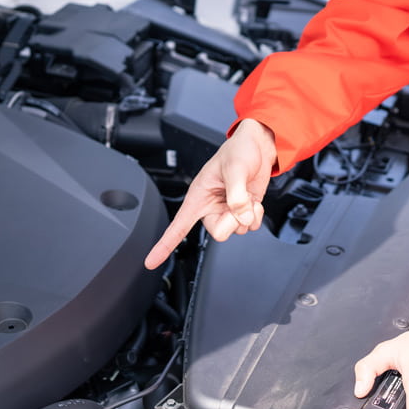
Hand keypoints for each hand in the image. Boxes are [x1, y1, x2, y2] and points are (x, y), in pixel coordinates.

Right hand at [144, 119, 277, 268]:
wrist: (258, 146)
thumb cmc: (239, 150)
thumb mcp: (235, 168)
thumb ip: (237, 194)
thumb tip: (241, 214)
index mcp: (198, 196)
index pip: (178, 226)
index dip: (164, 245)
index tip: (150, 262)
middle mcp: (211, 206)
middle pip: (219, 232)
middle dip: (233, 220)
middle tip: (238, 203)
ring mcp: (228, 210)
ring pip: (237, 230)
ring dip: (247, 215)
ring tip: (246, 194)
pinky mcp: (243, 211)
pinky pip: (250, 225)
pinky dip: (256, 215)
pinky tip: (254, 200)